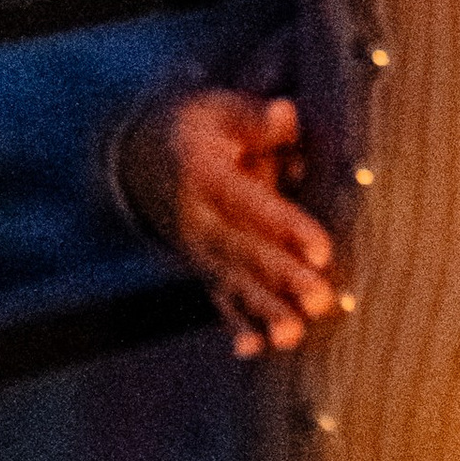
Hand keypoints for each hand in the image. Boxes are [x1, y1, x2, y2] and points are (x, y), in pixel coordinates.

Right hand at [123, 88, 340, 355]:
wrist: (139, 161)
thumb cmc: (196, 130)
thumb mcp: (217, 111)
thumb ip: (253, 119)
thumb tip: (285, 114)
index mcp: (203, 178)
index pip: (248, 205)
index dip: (284, 227)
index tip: (320, 250)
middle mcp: (197, 221)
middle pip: (244, 253)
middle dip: (282, 279)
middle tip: (320, 299)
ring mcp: (199, 251)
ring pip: (235, 285)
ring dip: (265, 312)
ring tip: (293, 335)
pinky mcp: (206, 269)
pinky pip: (219, 301)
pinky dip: (236, 326)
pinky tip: (253, 349)